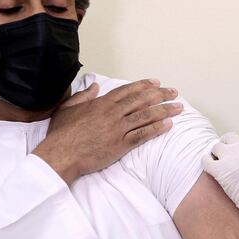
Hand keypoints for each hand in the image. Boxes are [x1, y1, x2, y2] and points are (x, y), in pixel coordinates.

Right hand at [34, 79, 182, 183]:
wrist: (61, 155)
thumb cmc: (61, 134)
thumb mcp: (67, 108)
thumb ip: (83, 96)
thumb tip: (94, 86)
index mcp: (101, 103)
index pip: (127, 90)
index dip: (144, 85)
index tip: (156, 83)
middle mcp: (113, 113)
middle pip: (142, 100)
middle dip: (160, 95)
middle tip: (174, 92)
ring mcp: (118, 129)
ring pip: (146, 116)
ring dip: (165, 110)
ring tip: (178, 107)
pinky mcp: (121, 145)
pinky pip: (143, 135)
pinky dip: (157, 129)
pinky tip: (168, 125)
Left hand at [202, 133, 238, 236]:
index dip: (236, 146)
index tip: (234, 153)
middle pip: (228, 139)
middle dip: (225, 146)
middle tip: (223, 155)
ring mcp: (229, 158)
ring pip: (216, 147)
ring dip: (216, 154)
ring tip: (217, 163)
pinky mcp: (219, 169)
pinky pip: (206, 160)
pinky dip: (206, 162)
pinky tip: (209, 167)